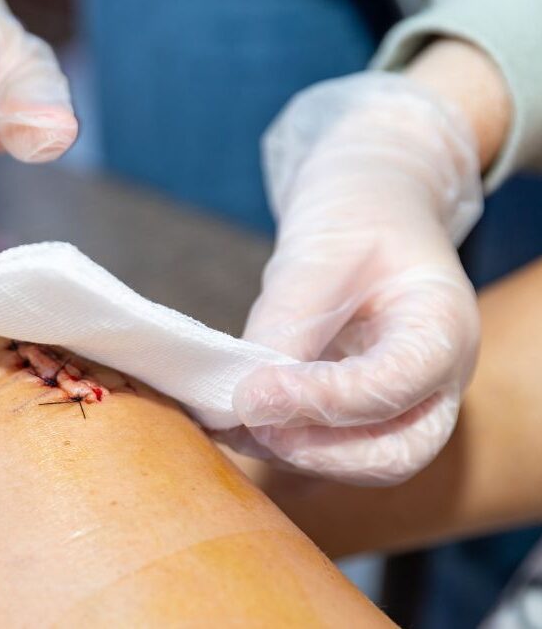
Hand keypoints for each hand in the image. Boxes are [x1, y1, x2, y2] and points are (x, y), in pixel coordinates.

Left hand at [227, 72, 482, 485]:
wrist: (372, 205)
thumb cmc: (356, 216)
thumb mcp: (319, 252)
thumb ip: (287, 323)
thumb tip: (241, 394)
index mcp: (442, 328)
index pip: (395, 386)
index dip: (322, 400)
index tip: (253, 393)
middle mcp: (434, 382)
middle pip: (392, 455)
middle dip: (314, 451)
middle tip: (246, 420)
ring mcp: (401, 404)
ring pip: (356, 463)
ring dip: (288, 451)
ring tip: (227, 420)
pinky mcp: (359, 413)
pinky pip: (327, 447)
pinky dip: (278, 441)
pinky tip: (229, 421)